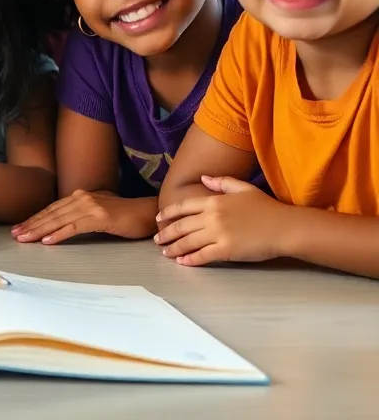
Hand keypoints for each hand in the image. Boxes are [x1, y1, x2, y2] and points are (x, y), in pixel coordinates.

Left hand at [12, 190, 156, 244]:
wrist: (149, 213)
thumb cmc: (125, 216)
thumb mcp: (98, 213)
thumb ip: (80, 215)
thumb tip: (61, 225)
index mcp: (80, 197)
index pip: (52, 209)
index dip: (34, 219)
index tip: (20, 228)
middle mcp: (82, 198)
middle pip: (51, 214)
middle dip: (31, 225)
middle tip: (15, 235)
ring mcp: (91, 206)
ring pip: (59, 219)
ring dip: (39, 230)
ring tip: (25, 238)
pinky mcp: (101, 217)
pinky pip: (75, 227)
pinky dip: (59, 234)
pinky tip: (47, 241)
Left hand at [154, 176, 289, 266]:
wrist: (285, 227)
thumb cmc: (267, 208)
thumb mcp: (244, 188)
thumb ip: (222, 183)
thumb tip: (203, 178)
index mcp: (214, 201)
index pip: (183, 206)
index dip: (167, 213)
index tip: (158, 219)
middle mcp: (212, 217)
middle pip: (181, 226)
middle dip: (166, 233)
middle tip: (157, 239)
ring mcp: (218, 234)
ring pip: (188, 242)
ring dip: (174, 248)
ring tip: (165, 253)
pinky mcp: (226, 250)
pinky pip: (202, 256)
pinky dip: (190, 260)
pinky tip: (182, 262)